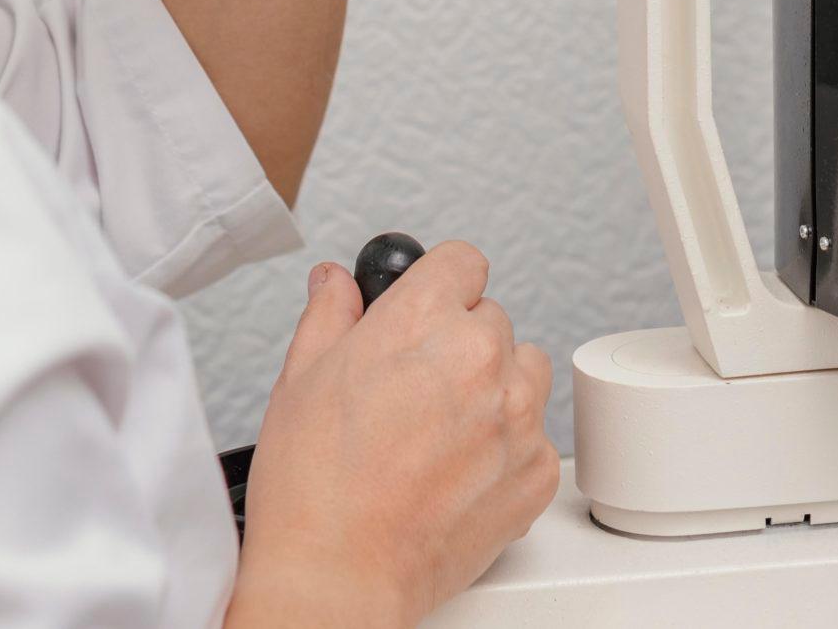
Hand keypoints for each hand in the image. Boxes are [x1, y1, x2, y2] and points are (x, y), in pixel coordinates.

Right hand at [229, 243, 559, 628]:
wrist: (337, 577)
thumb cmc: (313, 488)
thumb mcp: (300, 378)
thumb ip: (330, 314)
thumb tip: (337, 283)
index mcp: (424, 320)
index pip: (463, 261)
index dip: (440, 285)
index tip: (429, 309)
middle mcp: (481, 358)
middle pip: (492, 319)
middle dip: (458, 344)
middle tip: (414, 391)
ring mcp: (517, 416)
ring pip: (524, 372)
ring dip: (494, 389)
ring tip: (439, 433)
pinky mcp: (537, 471)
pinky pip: (536, 438)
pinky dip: (506, 450)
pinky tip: (457, 474)